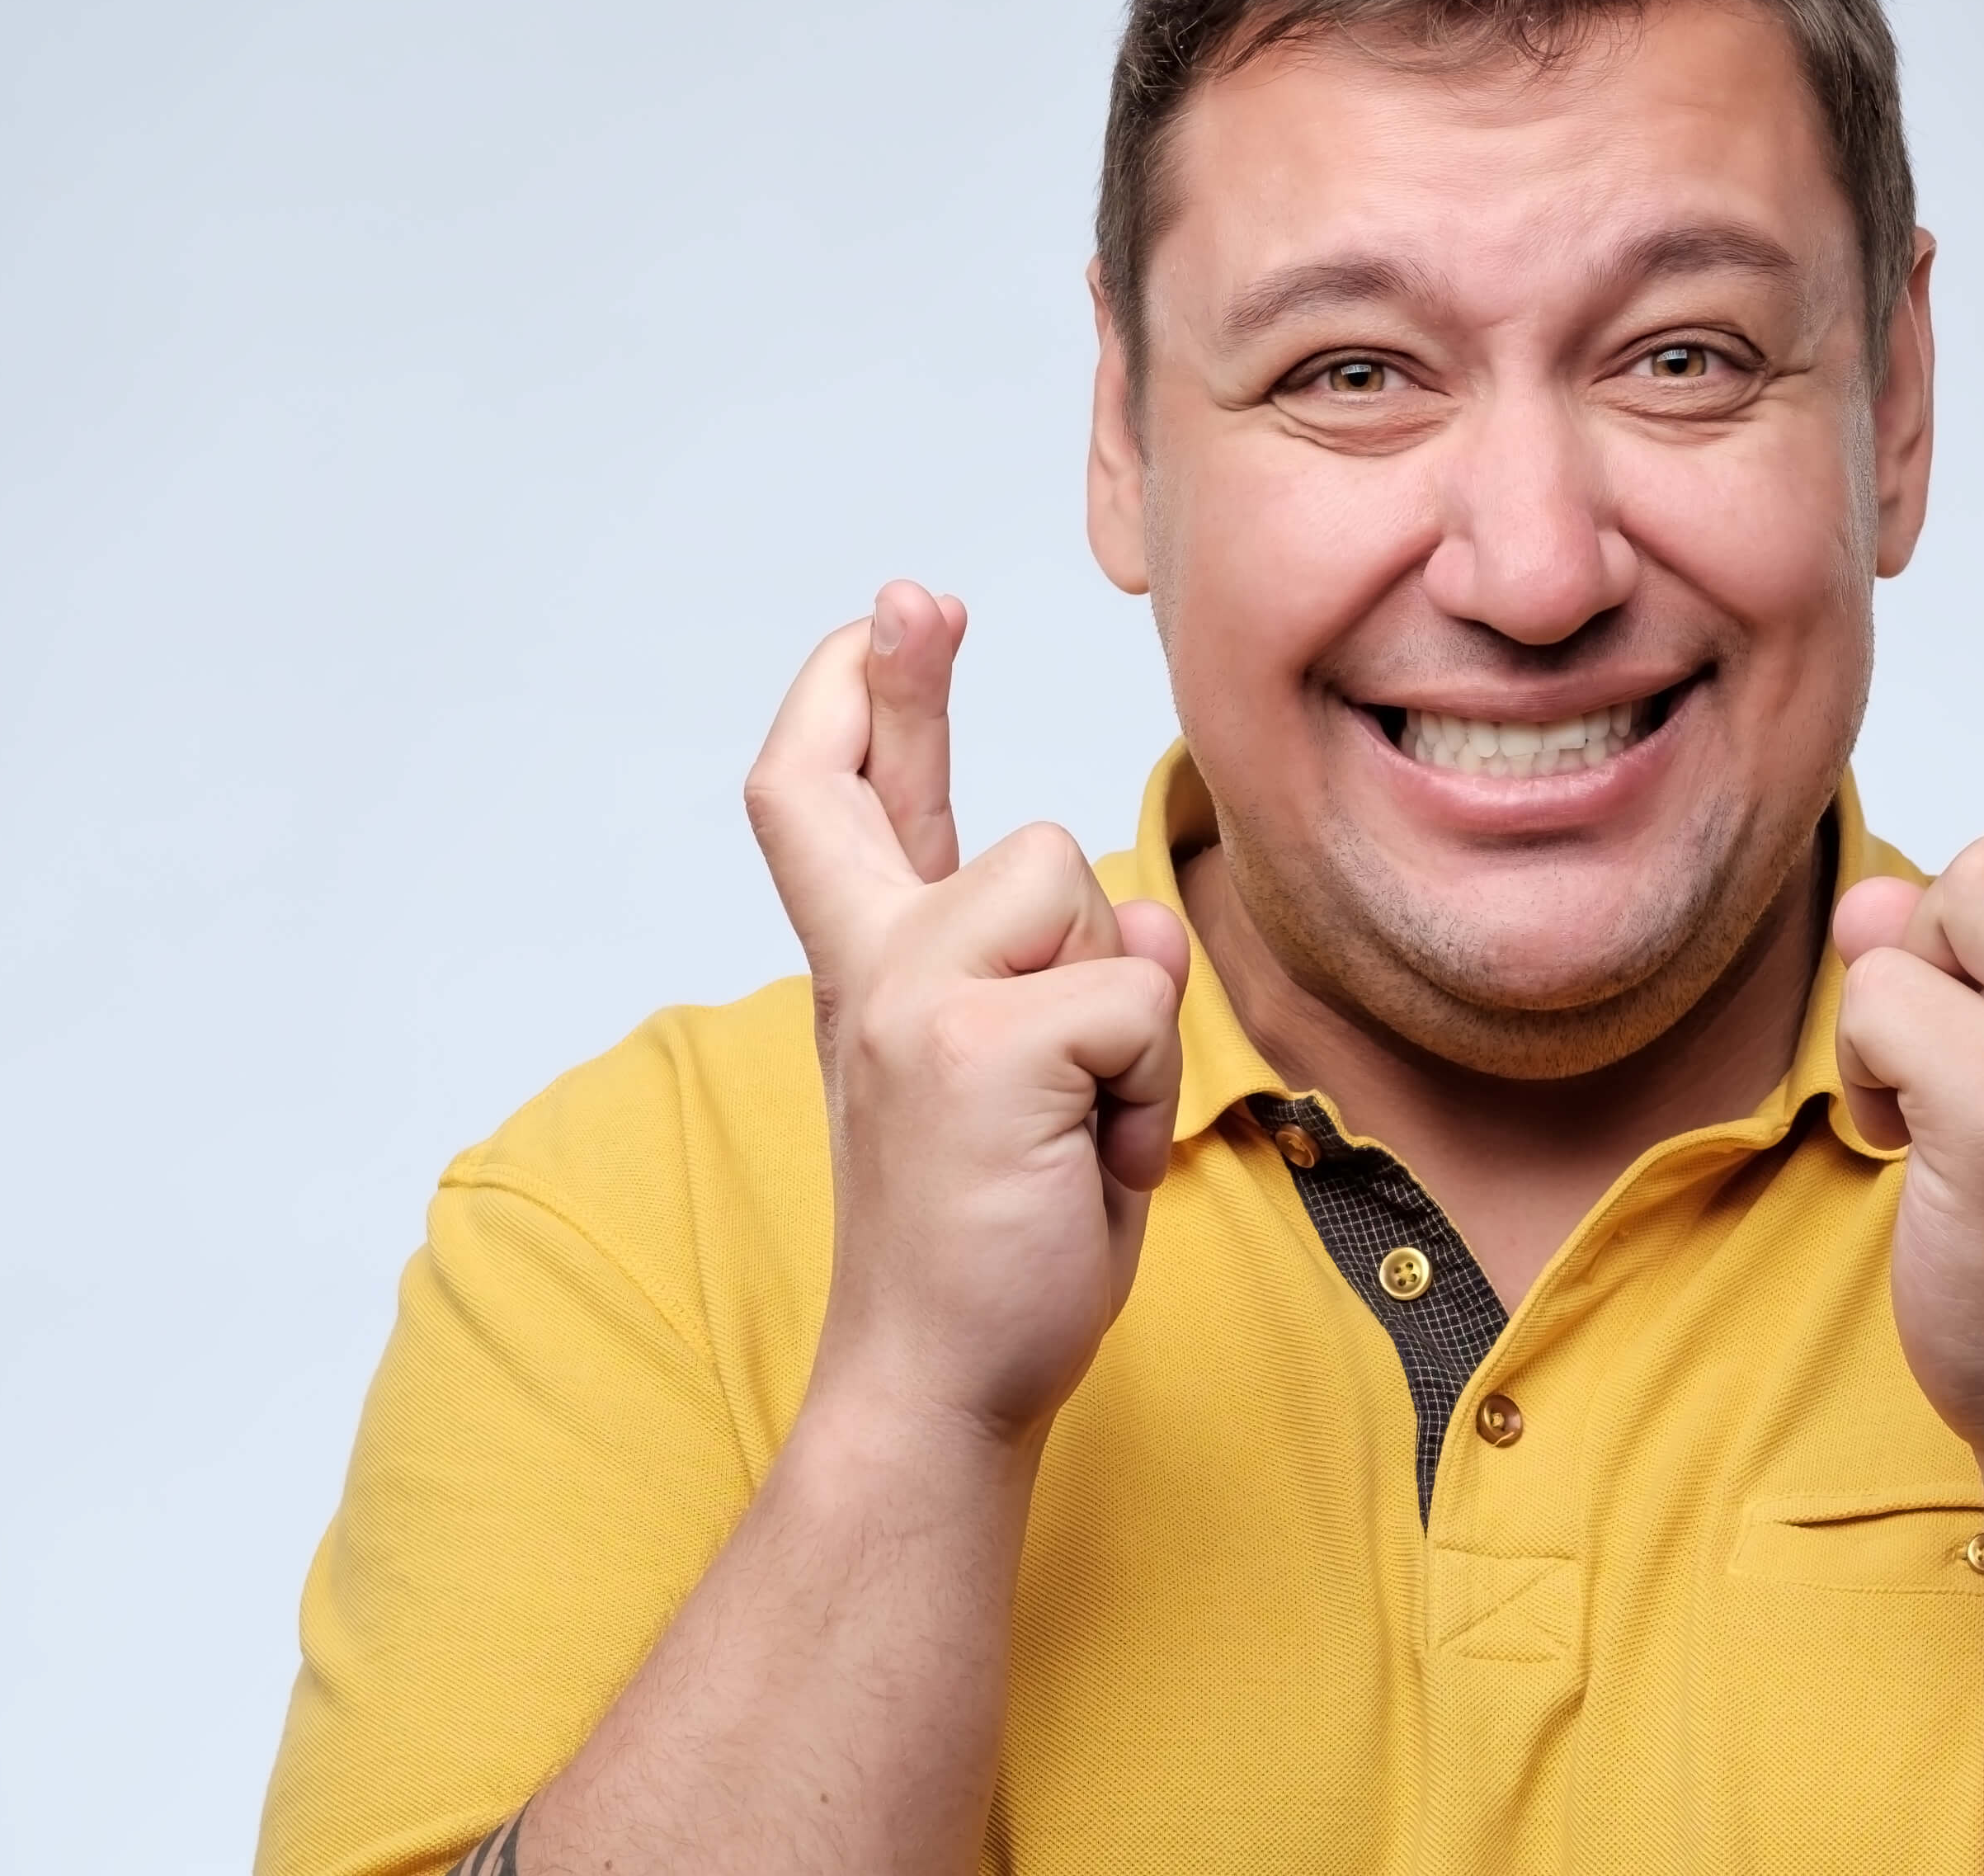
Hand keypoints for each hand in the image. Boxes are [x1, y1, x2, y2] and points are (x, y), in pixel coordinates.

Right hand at [743, 581, 1192, 1451]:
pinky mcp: (977, 1050)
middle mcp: (871, 972)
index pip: (836, 811)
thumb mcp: (1034, 1087)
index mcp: (873, 976)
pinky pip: (1133, 999)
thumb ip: (1068, 981)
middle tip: (916, 598)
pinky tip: (1094, 1163)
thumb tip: (1145, 918)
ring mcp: (911, 1001)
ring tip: (1080, 1126)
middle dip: (900, 677)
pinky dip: (1147, 1087)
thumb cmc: (996, 1242)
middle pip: (879, 790)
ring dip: (1127, 1013)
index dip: (856, 704)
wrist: (942, 1384)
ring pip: (1082, 898)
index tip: (884, 616)